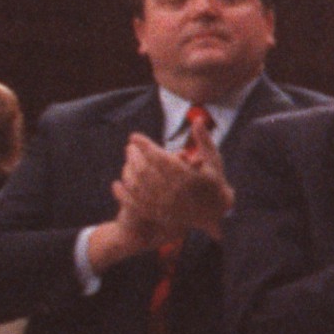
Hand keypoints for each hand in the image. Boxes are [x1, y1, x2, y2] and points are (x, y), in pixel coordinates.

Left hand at [117, 131, 232, 241]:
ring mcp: (165, 206)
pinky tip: (117, 183)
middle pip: (144, 170)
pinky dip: (123, 193)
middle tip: (130, 147)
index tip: (135, 136)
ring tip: (127, 161)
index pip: (159, 157)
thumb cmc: (214, 183)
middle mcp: (175, 192)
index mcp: (189, 178)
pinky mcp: (158, 215)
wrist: (215, 214)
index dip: (144, 145)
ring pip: (137, 186)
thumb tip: (198, 119)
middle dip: (134, 156)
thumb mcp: (214, 161)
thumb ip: (204, 141)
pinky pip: (134, 204)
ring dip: (127, 171)